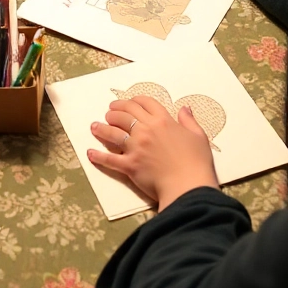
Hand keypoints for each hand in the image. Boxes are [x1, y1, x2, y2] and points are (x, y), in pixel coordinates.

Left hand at [88, 94, 218, 209]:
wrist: (188, 186)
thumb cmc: (196, 162)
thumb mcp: (198, 136)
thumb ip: (189, 121)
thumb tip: (184, 108)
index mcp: (163, 120)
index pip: (144, 103)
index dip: (134, 100)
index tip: (129, 102)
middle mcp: (146, 129)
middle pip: (125, 113)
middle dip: (115, 110)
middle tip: (109, 112)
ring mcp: (135, 147)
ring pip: (113, 132)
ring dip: (102, 128)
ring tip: (95, 126)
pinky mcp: (129, 165)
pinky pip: (109, 159)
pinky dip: (98, 156)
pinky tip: (90, 153)